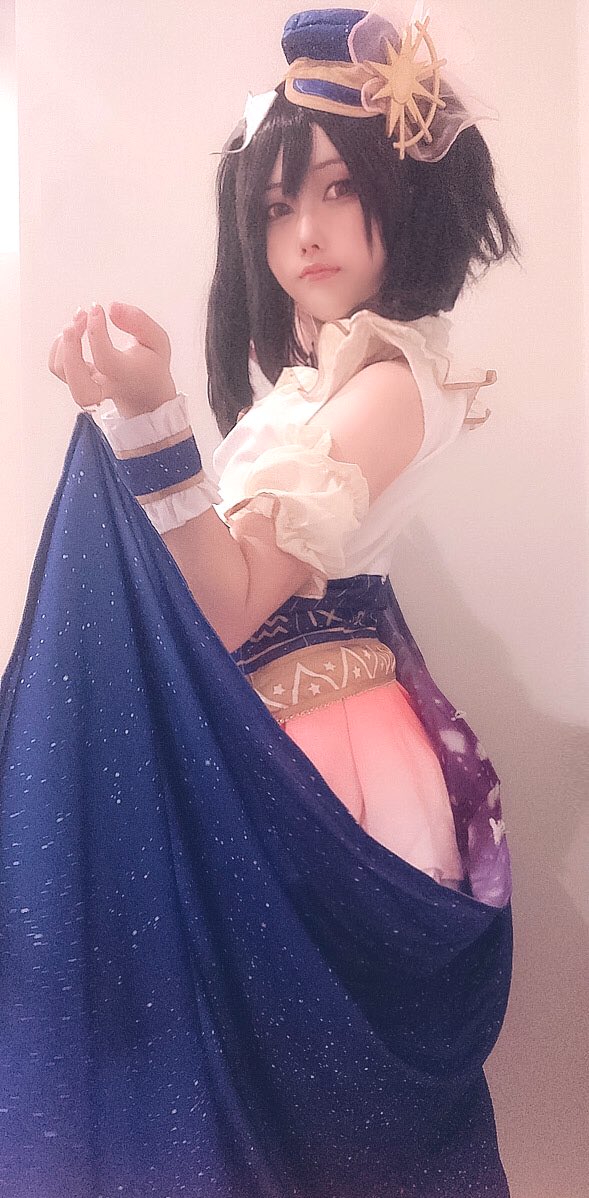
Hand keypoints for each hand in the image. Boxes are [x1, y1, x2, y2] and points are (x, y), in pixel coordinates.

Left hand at [48, 302, 177, 418]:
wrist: (145, 393)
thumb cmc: (150, 365)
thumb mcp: (157, 341)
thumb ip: (140, 322)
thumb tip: (111, 307)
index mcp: (126, 376)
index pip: (105, 359)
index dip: (96, 331)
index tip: (97, 308)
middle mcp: (105, 386)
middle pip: (80, 387)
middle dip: (70, 351)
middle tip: (74, 325)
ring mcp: (88, 386)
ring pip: (63, 372)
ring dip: (64, 342)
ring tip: (78, 323)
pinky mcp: (76, 382)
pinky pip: (57, 367)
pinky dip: (58, 346)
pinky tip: (74, 334)